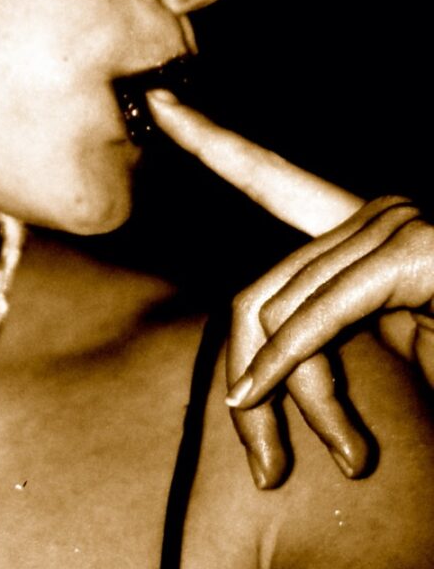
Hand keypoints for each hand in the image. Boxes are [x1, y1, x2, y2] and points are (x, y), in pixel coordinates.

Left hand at [147, 88, 433, 487]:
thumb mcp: (383, 346)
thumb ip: (319, 332)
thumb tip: (248, 374)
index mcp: (362, 228)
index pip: (269, 178)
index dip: (213, 141)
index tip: (159, 102)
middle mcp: (376, 213)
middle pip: (263, 290)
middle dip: (258, 381)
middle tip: (267, 466)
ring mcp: (397, 225)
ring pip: (285, 311)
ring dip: (296, 399)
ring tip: (336, 461)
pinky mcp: (411, 253)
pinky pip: (318, 316)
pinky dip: (282, 366)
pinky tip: (251, 400)